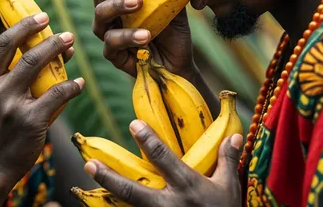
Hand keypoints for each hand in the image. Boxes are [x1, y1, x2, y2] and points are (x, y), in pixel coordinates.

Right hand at [0, 12, 83, 189]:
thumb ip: (10, 73)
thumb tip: (47, 47)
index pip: (2, 43)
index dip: (23, 26)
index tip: (42, 17)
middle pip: (25, 52)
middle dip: (49, 38)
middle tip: (66, 34)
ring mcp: (11, 106)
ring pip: (39, 67)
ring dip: (59, 52)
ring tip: (72, 46)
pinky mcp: (30, 121)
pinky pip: (58, 94)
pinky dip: (72, 86)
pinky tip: (78, 83)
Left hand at [85, 121, 242, 206]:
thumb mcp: (229, 187)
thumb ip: (227, 160)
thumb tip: (233, 135)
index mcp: (187, 186)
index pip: (163, 158)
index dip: (148, 140)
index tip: (133, 124)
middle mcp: (169, 204)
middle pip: (133, 190)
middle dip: (110, 177)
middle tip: (90, 162)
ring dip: (107, 197)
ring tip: (89, 183)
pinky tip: (101, 206)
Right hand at [91, 0, 195, 78]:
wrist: (180, 62)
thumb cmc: (172, 31)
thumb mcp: (171, 5)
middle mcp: (109, 15)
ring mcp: (108, 34)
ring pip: (101, 16)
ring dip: (118, 5)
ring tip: (140, 3)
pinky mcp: (112, 55)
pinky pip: (112, 43)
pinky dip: (128, 36)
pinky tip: (146, 35)